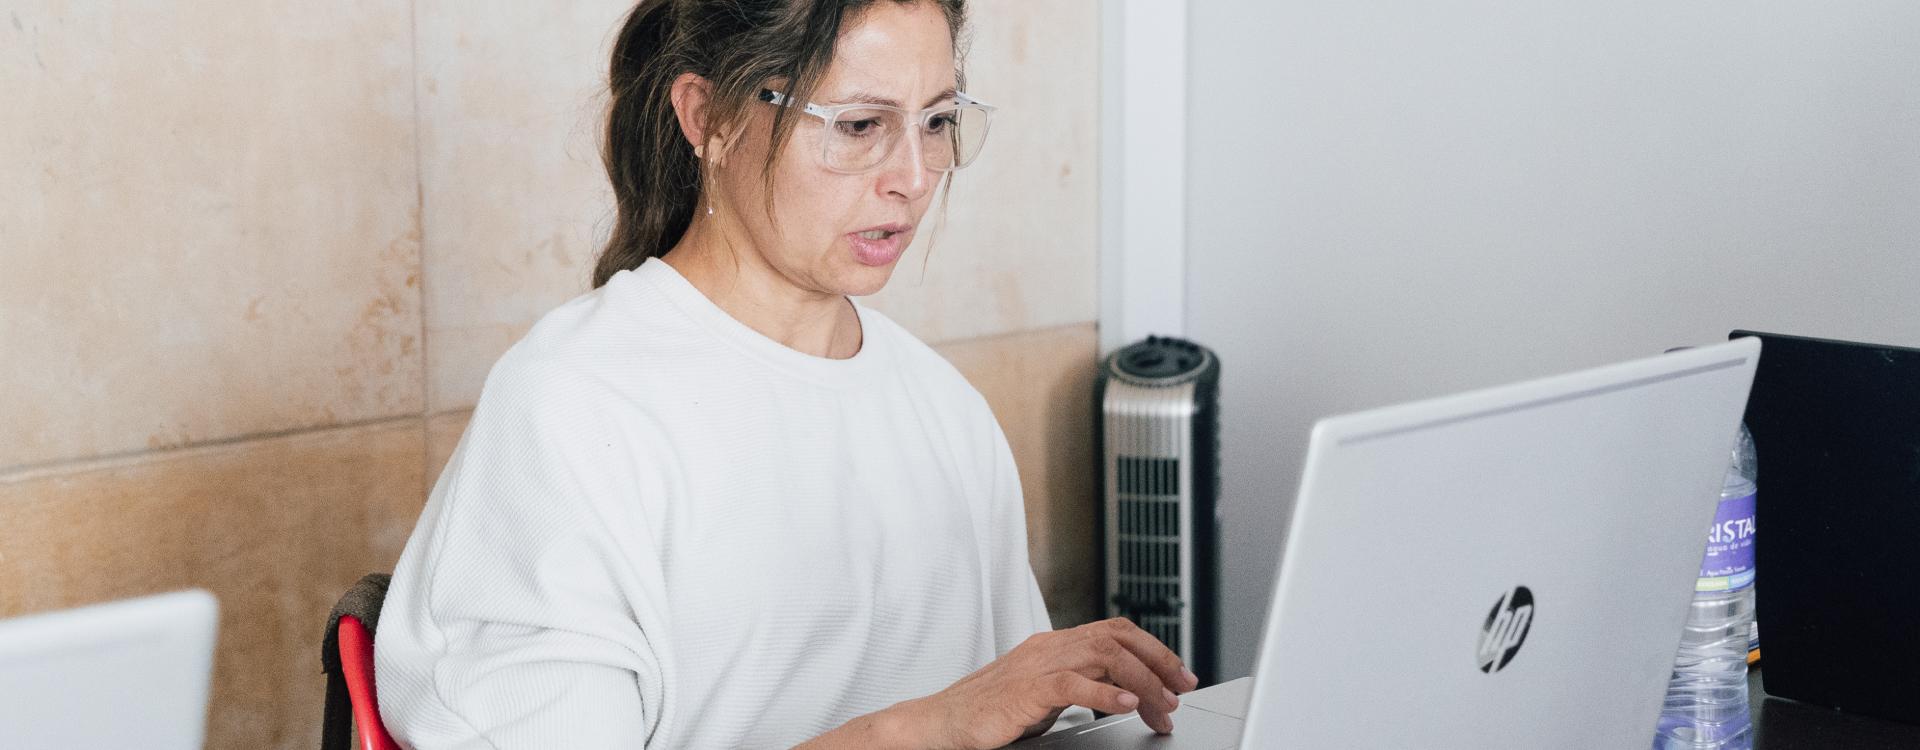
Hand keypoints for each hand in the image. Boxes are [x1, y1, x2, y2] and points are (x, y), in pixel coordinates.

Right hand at [903, 617, 1199, 748]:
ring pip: (1103, 655)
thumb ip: (1079, 685)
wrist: (943, 722)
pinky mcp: (1025, 690)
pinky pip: (1072, 683)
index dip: (1154, 649)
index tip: (1179, 676)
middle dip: (1158, 661)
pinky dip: (1105, 692)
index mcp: (1055, 645)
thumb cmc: (990, 713)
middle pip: (1117, 637)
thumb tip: (1123, 694)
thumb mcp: (1045, 694)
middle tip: (1182, 691)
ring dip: (1141, 681)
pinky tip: (1126, 704)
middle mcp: (1050, 647)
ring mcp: (1037, 665)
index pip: (1115, 631)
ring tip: (1160, 705)